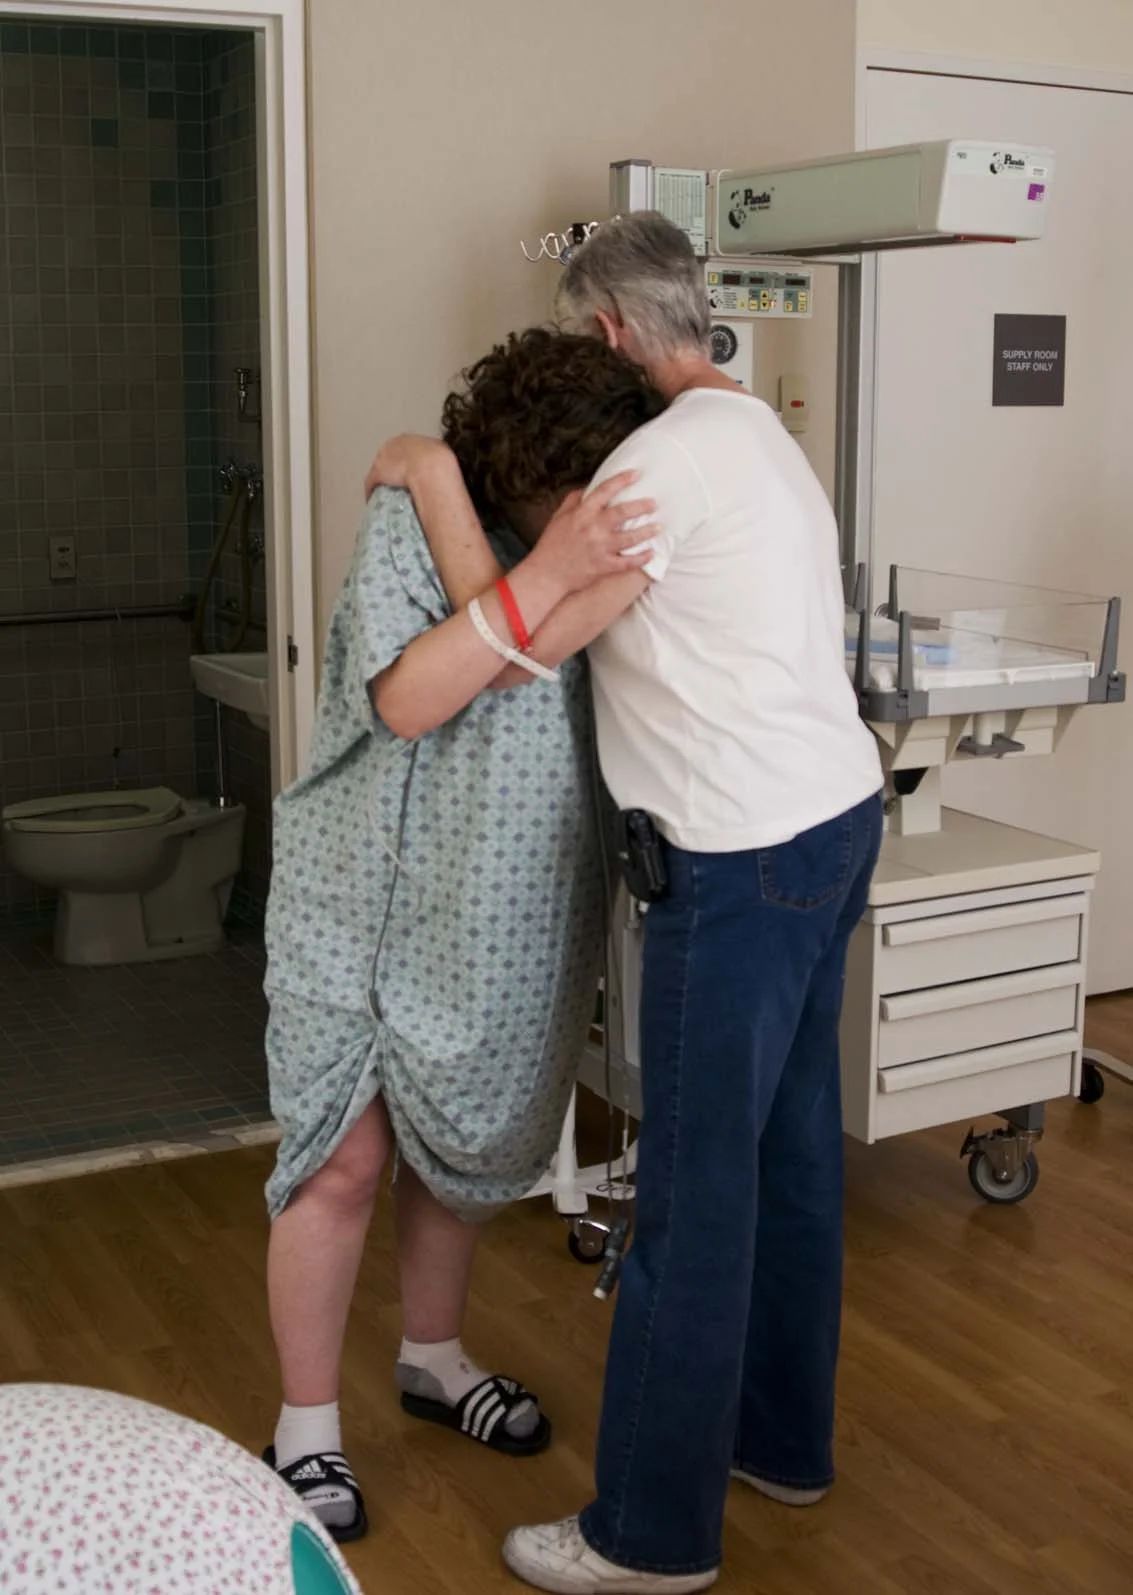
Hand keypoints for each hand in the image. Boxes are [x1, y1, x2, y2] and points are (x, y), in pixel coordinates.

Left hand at [364, 435, 453, 498]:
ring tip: (388, 495)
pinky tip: (376, 502)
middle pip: (389, 458)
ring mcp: (382, 459)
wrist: (429, 467)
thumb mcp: (440, 451)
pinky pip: (372, 484)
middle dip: (392, 470)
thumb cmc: (438, 461)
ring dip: (383, 481)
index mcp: (408, 439)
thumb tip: (438, 464)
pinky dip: (373, 492)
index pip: (402, 450)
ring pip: (380, 471)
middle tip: (399, 485)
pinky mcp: (375, 474)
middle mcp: (392, 445)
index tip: (409, 473)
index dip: (405, 463)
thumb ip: (434, 455)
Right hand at [530, 472, 659, 594]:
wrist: (547, 573)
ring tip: (659, 526)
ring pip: (630, 538)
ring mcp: (600, 548)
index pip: (605, 491)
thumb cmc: (552, 544)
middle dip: (642, 506)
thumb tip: (587, 488)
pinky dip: (641, 558)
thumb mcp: (558, 517)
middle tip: (655, 503)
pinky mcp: (604, 566)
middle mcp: (593, 528)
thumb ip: (573, 500)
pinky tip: (651, 553)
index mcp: (582, 513)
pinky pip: (628, 562)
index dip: (622, 480)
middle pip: (623, 512)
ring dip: (647, 531)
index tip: (637, 473)